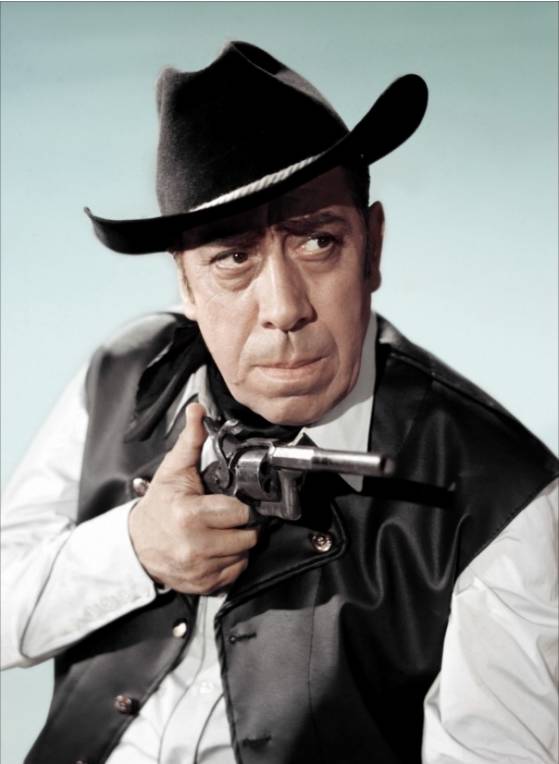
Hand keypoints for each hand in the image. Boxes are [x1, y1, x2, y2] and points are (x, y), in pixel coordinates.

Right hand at [128, 402, 256, 593]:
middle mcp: (195, 546)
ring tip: (219, 533)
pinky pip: (235, 574)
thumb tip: (198, 409)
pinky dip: (230, 563)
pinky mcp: (202, 586)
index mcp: (190, 515)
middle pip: (247, 537)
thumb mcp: (172, 471)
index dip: (238, 506)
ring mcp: (199, 569)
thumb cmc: (158, 506)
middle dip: (241, 526)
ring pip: (243, 556)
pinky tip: (216, 550)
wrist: (135, 545)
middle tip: (226, 518)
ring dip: (237, 545)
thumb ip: (190, 440)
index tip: (228, 502)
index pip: (240, 512)